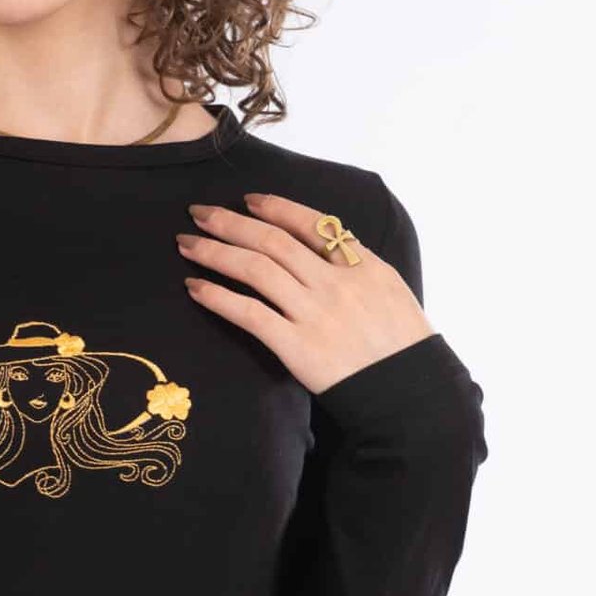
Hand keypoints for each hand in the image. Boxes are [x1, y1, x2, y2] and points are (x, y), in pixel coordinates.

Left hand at [176, 192, 432, 393]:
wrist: (408, 394)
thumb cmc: (403, 349)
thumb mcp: (392, 293)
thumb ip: (359, 270)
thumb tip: (327, 253)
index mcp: (363, 266)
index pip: (312, 224)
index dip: (276, 208)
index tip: (248, 200)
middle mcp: (335, 283)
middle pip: (274, 240)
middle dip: (231, 222)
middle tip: (200, 212)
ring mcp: (314, 313)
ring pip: (255, 269)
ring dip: (215, 252)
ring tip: (187, 244)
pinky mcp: (296, 345)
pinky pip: (248, 313)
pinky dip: (218, 297)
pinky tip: (195, 288)